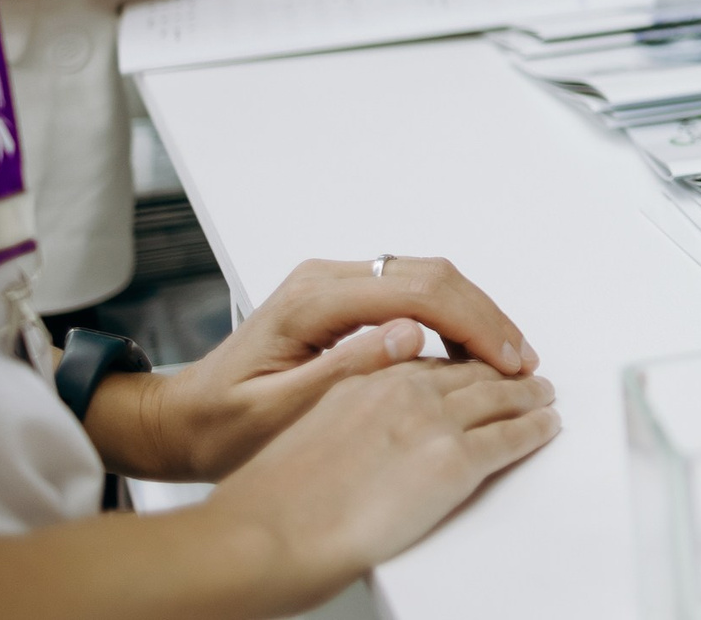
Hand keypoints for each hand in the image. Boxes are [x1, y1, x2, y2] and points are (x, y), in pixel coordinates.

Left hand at [86, 255, 540, 482]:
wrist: (179, 420)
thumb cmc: (219, 427)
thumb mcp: (277, 413)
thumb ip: (345, 371)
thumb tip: (411, 335)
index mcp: (312, 302)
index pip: (417, 292)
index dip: (473, 323)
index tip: (506, 361)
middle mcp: (325, 278)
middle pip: (430, 274)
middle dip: (485, 314)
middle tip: (520, 359)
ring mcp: (334, 282)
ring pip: (427, 276)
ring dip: (473, 313)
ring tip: (504, 357)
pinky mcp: (341, 297)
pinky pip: (412, 290)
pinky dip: (451, 315)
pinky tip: (467, 349)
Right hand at [201, 357, 557, 605]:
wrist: (262, 536)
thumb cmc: (267, 502)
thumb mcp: (298, 429)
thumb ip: (341, 413)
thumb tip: (361, 428)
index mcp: (361, 381)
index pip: (427, 363)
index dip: (458, 365)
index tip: (474, 365)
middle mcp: (401, 391)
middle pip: (469, 373)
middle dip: (500, 373)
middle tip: (522, 375)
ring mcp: (432, 424)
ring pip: (499, 397)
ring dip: (526, 395)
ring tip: (542, 395)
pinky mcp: (453, 462)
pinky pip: (511, 438)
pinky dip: (534, 429)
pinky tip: (546, 426)